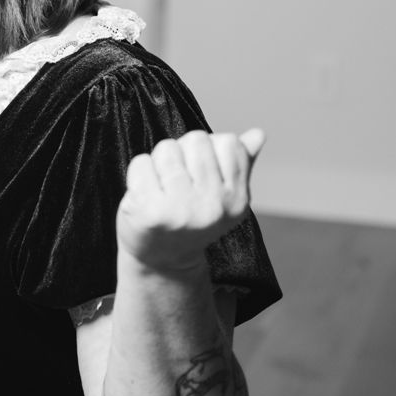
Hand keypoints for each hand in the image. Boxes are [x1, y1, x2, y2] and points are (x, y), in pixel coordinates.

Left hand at [116, 128, 264, 276]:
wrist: (164, 262)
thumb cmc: (192, 220)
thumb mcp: (222, 196)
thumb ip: (240, 163)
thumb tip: (257, 134)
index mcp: (237, 200)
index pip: (228, 142)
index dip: (210, 150)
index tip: (202, 175)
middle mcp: (213, 207)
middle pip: (196, 139)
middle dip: (184, 153)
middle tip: (178, 183)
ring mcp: (182, 210)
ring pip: (167, 148)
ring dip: (159, 162)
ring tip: (162, 188)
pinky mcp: (151, 212)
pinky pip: (141, 163)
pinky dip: (138, 174)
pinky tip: (145, 195)